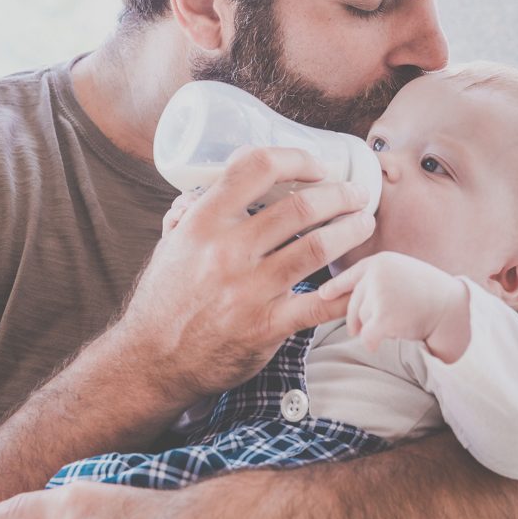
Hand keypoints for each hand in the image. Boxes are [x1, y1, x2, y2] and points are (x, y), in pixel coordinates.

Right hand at [113, 146, 374, 402]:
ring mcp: (248, 289)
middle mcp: (226, 250)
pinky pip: (320, 305)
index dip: (296, 159)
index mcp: (203, 222)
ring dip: (351, 230)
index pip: (255, 168)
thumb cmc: (164, 299)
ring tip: (364, 223)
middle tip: (355, 195)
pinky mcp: (266, 326)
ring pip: (317, 248)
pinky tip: (364, 281)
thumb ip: (191, 214)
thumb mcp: (170, 246)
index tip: (317, 166)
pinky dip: (349, 292)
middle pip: (299, 207)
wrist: (152, 360)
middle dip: (339, 194)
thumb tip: (206, 186)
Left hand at [318, 252, 470, 361]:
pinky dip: (371, 343)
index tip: (323, 294)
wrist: (456, 309)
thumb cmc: (433, 295)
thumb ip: (379, 279)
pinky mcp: (384, 317)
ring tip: (403, 321)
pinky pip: (367, 336)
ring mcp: (380, 294)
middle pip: (354, 303)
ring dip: (375, 327)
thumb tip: (351, 298)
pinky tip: (378, 345)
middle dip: (359, 319)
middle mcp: (376, 274)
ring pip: (361, 320)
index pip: (351, 275)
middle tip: (378, 325)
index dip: (335, 286)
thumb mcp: (404, 274)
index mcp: (381, 262)